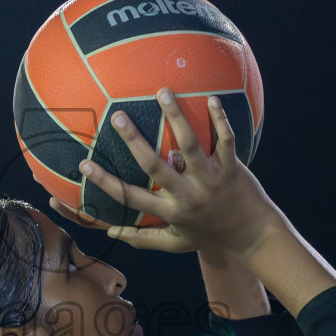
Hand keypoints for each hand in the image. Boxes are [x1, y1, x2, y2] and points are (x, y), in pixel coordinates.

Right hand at [73, 89, 280, 254]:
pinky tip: (211, 98)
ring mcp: (210, 178)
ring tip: (162, 92)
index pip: (131, 196)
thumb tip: (111, 233)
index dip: (105, 182)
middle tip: (117, 116)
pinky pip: (226, 140)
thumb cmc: (209, 236)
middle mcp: (188, 194)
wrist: (252, 236)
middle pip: (155, 165)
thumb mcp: (175, 243)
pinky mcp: (231, 167)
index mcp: (170, 211)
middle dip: (134, 140)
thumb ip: (143, 238)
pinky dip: (220, 120)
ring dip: (176, 117)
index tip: (83, 164)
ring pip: (190, 145)